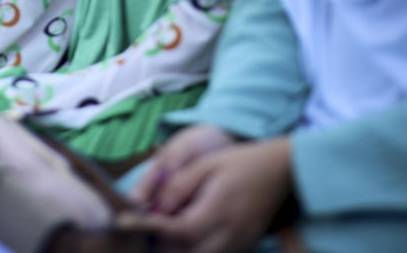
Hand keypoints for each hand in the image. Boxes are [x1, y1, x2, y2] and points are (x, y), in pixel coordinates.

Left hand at [122, 138, 293, 252]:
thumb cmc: (241, 162)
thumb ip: (179, 186)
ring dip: (177, 248)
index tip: (123, 222)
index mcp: (218, 211)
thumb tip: (156, 208)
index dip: (147, 228)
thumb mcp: (206, 165)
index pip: (176, 231)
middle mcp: (229, 235)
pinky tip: (185, 232)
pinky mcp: (244, 246)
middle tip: (145, 224)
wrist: (283, 171)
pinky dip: (193, 249)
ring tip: (162, 228)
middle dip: (161, 244)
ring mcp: (239, 244)